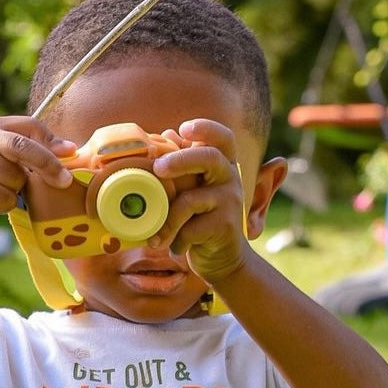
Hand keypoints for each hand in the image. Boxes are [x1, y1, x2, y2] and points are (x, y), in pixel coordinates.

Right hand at [0, 115, 75, 232]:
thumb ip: (18, 150)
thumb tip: (66, 151)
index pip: (27, 125)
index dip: (51, 139)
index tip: (71, 152)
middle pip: (25, 147)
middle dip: (48, 164)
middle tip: (65, 181)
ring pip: (16, 180)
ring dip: (13, 192)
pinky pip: (5, 198)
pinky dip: (3, 205)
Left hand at [150, 119, 247, 283]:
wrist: (223, 259)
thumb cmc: (200, 220)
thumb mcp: (193, 191)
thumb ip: (183, 167)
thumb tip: (165, 134)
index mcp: (222, 165)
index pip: (222, 138)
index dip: (205, 128)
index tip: (183, 128)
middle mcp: (230, 178)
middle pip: (210, 158)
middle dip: (180, 160)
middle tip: (157, 168)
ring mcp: (230, 202)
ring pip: (191, 200)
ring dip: (167, 219)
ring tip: (156, 236)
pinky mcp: (226, 226)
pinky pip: (190, 229)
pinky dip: (177, 240)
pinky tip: (176, 248)